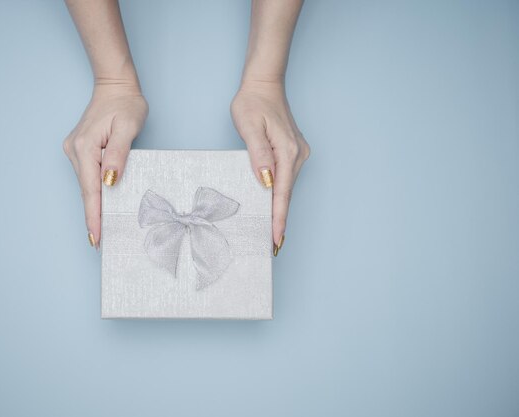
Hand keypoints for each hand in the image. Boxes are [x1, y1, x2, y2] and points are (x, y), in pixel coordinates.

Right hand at [63, 83, 147, 248]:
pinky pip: (87, 176)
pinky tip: (100, 204)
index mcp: (86, 147)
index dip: (94, 215)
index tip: (95, 236)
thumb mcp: (128, 127)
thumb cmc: (125, 103)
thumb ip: (119, 155)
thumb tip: (110, 181)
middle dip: (92, 216)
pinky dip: (94, 191)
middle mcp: (75, 150)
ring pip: (86, 184)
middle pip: (86, 190)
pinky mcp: (80, 150)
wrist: (115, 86)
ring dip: (93, 205)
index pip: (91, 189)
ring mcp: (75, 150)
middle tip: (99, 242)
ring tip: (101, 228)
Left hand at [230, 80, 310, 255]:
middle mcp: (297, 155)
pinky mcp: (293, 151)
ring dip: (279, 208)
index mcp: (287, 151)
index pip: (282, 193)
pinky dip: (280, 194)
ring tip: (272, 231)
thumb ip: (258, 154)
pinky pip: (286, 178)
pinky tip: (273, 205)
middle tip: (272, 245)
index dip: (278, 218)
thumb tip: (266, 181)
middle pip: (287, 194)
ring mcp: (298, 153)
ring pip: (287, 187)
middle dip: (279, 219)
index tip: (277, 239)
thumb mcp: (249, 126)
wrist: (264, 83)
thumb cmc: (252, 102)